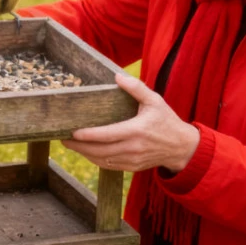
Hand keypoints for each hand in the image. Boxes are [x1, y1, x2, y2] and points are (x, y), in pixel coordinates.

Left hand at [62, 73, 200, 172]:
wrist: (182, 147)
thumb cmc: (166, 121)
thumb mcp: (154, 100)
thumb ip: (136, 88)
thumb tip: (117, 77)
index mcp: (136, 131)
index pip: (106, 135)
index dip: (88, 136)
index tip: (73, 133)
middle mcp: (133, 148)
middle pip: (99, 150)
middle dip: (79, 147)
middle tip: (63, 140)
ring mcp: (132, 160)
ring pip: (102, 160)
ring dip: (85, 154)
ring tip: (71, 146)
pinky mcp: (132, 167)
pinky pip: (109, 165)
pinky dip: (96, 160)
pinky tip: (87, 152)